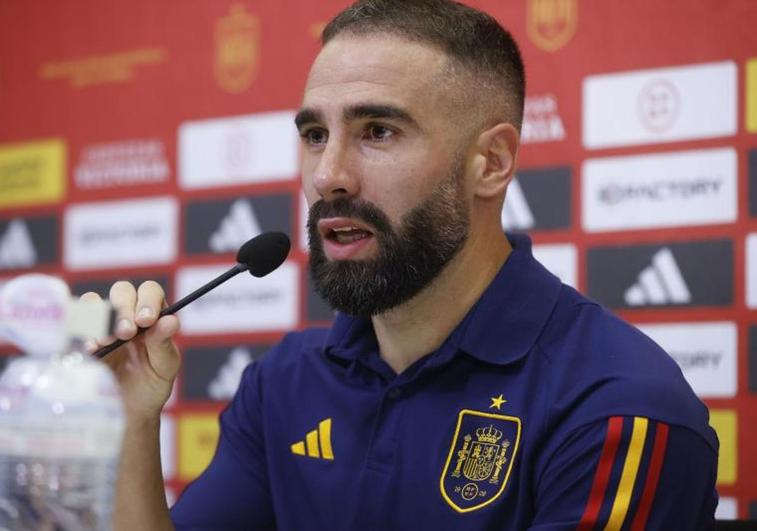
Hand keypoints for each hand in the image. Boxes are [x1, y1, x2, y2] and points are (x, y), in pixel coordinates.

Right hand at [81, 280, 180, 421]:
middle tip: (126, 333)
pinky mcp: (81, 338)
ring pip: (94, 301)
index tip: (146, 321)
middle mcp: (127, 314)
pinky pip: (74, 323)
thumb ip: (165, 343)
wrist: (128, 410)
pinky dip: (80, 330)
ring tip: (106, 342)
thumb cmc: (152, 384)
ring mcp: (102, 324)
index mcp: (152, 315)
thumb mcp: (165, 366)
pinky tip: (90, 349)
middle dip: (124, 309)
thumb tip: (171, 320)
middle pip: (122, 291)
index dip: (148, 300)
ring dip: (101, 318)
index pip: (150, 292)